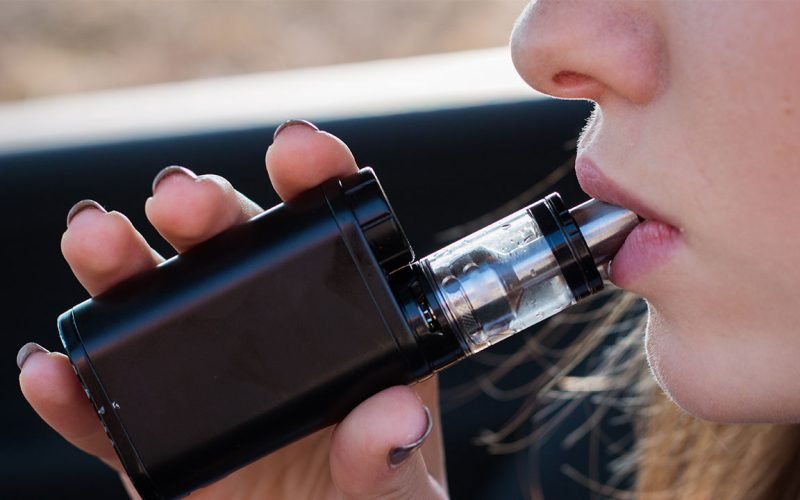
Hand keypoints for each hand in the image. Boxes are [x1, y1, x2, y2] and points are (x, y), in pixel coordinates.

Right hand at [17, 120, 448, 499]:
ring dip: (122, 266)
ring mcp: (206, 378)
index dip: (313, 179)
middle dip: (205, 210)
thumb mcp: (398, 481)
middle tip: (185, 200)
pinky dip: (76, 389)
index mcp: (342, 326)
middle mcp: (268, 334)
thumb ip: (392, 452)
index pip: (328, 234)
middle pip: (231, 248)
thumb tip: (393, 416)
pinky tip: (53, 368)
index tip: (297, 150)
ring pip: (156, 306)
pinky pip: (109, 410)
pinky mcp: (157, 436)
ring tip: (98, 238)